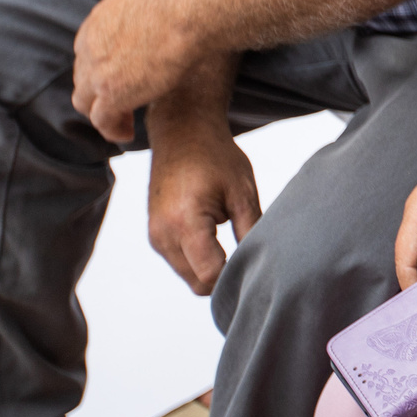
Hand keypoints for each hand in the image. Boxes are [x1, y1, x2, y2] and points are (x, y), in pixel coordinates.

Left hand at [72, 0, 208, 142]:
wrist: (188, 14)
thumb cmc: (185, 3)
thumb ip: (142, 13)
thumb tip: (163, 12)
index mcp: (97, 21)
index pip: (88, 51)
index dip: (102, 66)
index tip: (122, 76)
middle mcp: (89, 46)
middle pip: (83, 76)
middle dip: (100, 90)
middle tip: (124, 100)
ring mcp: (97, 71)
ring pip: (85, 101)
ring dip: (103, 111)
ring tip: (125, 121)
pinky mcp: (111, 94)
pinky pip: (101, 121)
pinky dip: (112, 129)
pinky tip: (128, 133)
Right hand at [145, 99, 261, 294]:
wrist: (183, 132)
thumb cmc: (216, 157)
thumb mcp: (243, 192)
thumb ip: (251, 232)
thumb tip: (262, 266)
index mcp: (185, 223)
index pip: (209, 275)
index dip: (235, 276)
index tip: (256, 265)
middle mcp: (163, 235)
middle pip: (196, 284)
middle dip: (223, 278)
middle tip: (250, 257)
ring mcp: (155, 236)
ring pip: (188, 277)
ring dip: (210, 270)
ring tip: (233, 244)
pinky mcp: (155, 235)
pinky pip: (180, 263)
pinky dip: (199, 261)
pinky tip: (217, 240)